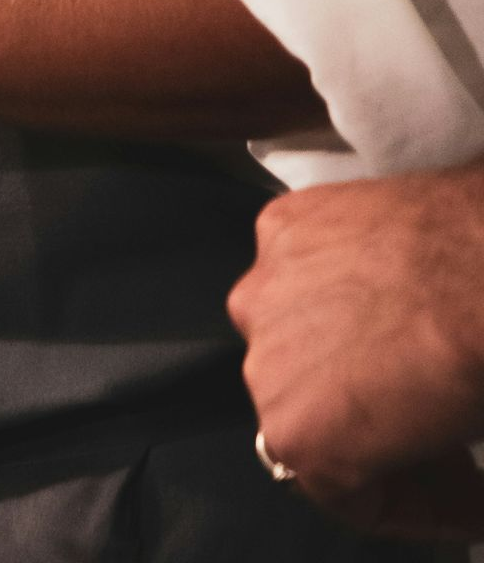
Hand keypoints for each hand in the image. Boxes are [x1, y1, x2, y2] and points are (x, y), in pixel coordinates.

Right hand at [228, 163, 483, 538]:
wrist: (481, 260)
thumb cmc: (472, 355)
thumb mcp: (447, 445)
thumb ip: (406, 460)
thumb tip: (423, 452)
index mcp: (298, 436)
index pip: (345, 490)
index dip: (412, 496)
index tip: (449, 485)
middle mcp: (261, 363)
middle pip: (311, 403)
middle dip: (369, 415)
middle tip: (428, 413)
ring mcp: (265, 288)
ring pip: (295, 327)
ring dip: (343, 339)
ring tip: (409, 337)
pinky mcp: (279, 227)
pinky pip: (300, 264)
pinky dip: (337, 273)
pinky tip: (390, 278)